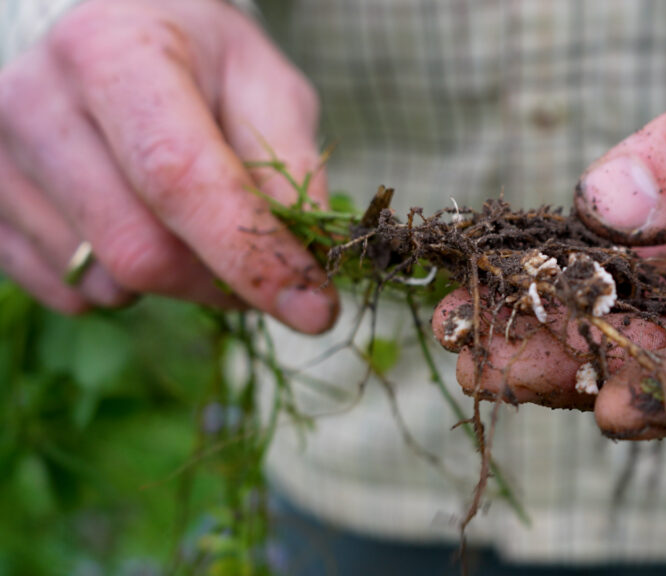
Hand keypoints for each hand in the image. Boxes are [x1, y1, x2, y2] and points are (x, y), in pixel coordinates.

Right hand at [0, 0, 337, 332]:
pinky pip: (68, 294)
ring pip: (107, 282)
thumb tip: (307, 264)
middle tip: (256, 260)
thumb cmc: (198, 62)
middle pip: (140, 250)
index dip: (250, 254)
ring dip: (172, 280)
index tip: (312, 309)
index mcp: (114, 54)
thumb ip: (291, 167)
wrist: (111, 40)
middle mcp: (37, 103)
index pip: (179, 177)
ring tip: (184, 221)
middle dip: (218, 278)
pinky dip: (122, 285)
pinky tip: (133, 226)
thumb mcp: (265, 88)